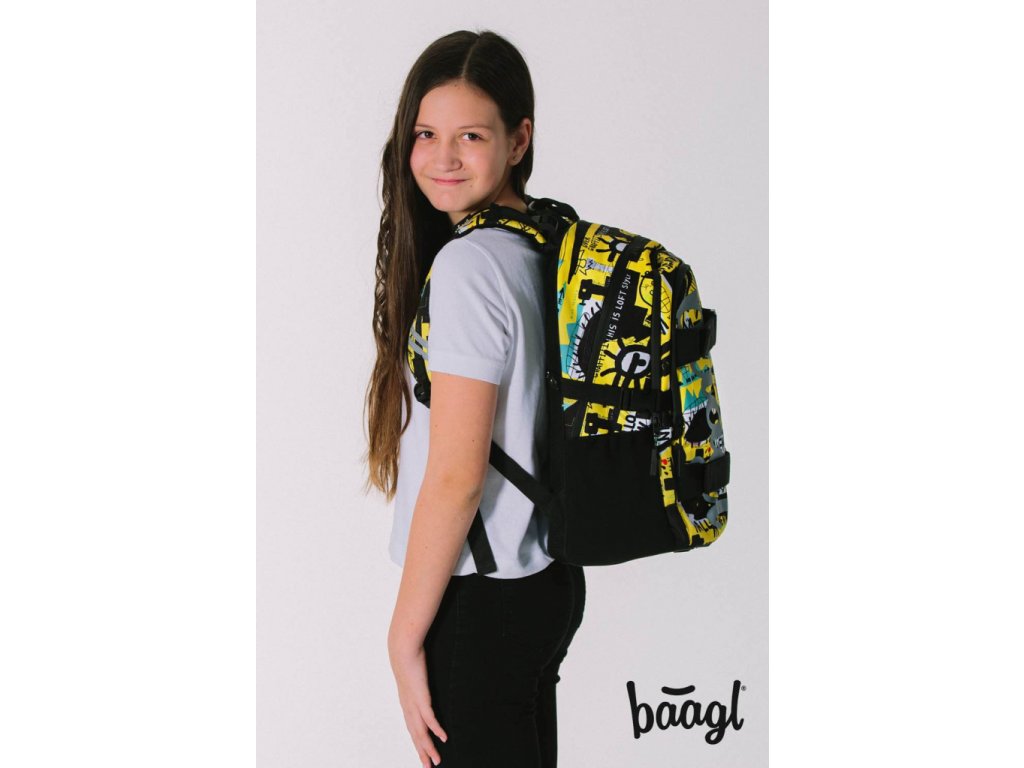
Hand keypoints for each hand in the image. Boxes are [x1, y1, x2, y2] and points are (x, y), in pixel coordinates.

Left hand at [390, 643, 447, 766]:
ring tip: (436, 760)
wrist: (402, 650)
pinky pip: (429, 718)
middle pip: (416, 736)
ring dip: (429, 747)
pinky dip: (436, 729)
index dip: (418, 743)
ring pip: (421, 732)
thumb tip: (421, 680)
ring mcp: (414, 704)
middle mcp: (408, 708)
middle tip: (429, 767)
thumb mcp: (413, 675)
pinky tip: (443, 738)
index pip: (413, 729)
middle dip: (423, 752)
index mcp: (407, 704)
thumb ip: (418, 682)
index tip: (423, 755)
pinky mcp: (421, 698)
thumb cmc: (408, 660)